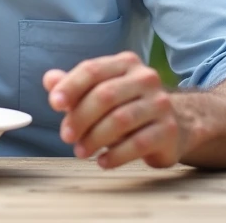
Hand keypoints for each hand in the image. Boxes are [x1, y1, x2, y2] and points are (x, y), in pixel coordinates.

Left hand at [44, 50, 186, 169]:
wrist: (176, 125)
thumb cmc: (127, 106)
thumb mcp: (101, 91)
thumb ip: (74, 86)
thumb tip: (49, 80)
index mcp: (125, 63)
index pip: (92, 70)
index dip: (70, 86)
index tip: (54, 104)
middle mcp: (145, 78)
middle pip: (104, 95)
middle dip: (80, 117)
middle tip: (66, 137)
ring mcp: (160, 104)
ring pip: (120, 120)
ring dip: (95, 138)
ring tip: (80, 151)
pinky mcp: (169, 130)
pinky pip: (138, 143)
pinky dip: (115, 155)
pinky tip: (102, 162)